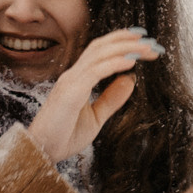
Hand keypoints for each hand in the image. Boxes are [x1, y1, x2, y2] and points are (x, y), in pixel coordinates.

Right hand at [31, 30, 158, 166]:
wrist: (41, 152)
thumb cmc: (64, 136)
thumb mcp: (96, 117)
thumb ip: (111, 99)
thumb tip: (130, 79)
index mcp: (78, 79)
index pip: (99, 51)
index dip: (120, 41)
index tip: (143, 40)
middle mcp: (73, 75)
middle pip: (101, 47)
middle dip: (127, 40)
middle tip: (151, 42)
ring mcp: (70, 81)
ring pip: (99, 54)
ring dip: (125, 47)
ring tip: (146, 47)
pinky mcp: (70, 92)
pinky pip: (94, 72)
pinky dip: (114, 63)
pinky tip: (131, 61)